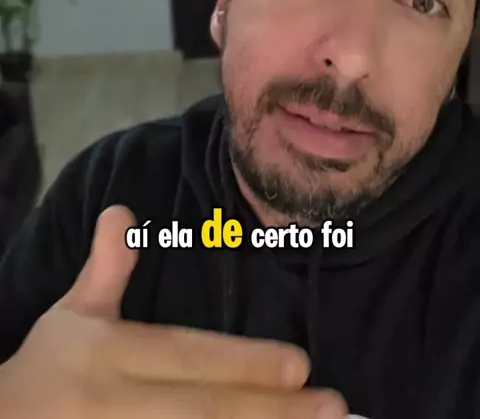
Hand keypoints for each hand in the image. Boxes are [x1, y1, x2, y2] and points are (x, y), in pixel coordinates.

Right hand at [0, 206, 347, 417]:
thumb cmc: (47, 370)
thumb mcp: (71, 316)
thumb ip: (105, 270)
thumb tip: (121, 209)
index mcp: (106, 356)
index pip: (183, 358)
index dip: (240, 362)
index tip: (301, 364)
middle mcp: (112, 407)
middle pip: (201, 413)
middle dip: (270, 413)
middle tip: (334, 407)